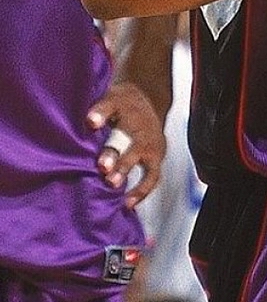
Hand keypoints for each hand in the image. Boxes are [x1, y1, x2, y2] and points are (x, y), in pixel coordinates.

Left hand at [87, 80, 166, 207]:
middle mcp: (138, 121)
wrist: (150, 102)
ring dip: (126, 169)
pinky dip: (141, 190)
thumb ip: (91, 110)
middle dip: (114, 152)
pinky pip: (152, 175)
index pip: (111, 105)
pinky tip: (127, 203)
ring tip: (112, 184)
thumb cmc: (119, 105)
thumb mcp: (106, 97)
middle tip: (102, 166)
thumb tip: (75, 123)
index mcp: (122, 103)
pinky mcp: (156, 156)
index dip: (101, 113)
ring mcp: (149, 139)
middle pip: (126, 136)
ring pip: (139, 155)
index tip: (90, 121)